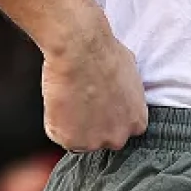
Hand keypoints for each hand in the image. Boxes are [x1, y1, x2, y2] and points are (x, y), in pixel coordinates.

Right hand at [42, 17, 147, 151]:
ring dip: (72, 123)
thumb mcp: (130, 73)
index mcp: (136, 122)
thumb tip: (119, 89)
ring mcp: (95, 142)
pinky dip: (54, 120)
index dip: (106, 116)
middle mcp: (119, 137)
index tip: (96, 104)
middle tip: (80, 100)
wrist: (80, 48)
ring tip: (68, 96)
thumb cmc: (104, 52)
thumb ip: (126, 94)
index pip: (121, 130)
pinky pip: (58, 134)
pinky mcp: (71, 141)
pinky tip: (58, 99)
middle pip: (101, 138)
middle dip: (91, 124)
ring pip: (79, 138)